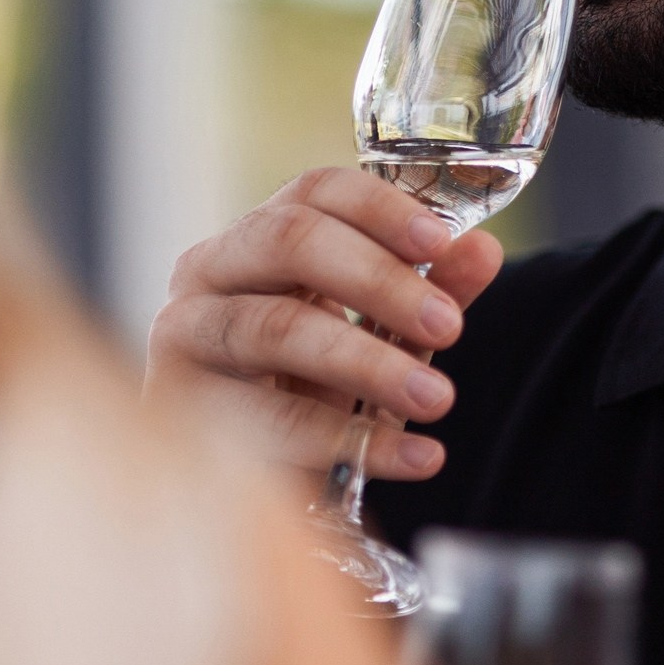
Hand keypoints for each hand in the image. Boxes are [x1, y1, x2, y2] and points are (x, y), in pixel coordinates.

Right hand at [146, 165, 504, 480]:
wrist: (233, 473)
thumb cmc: (307, 381)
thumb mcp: (378, 333)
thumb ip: (431, 290)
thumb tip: (482, 251)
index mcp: (262, 233)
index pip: (317, 191)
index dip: (380, 208)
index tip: (441, 241)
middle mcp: (212, 268)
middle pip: (292, 240)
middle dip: (379, 281)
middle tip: (450, 325)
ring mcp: (186, 333)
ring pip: (277, 327)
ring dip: (368, 363)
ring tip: (437, 397)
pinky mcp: (180, 407)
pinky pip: (271, 421)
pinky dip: (352, 440)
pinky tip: (415, 456)